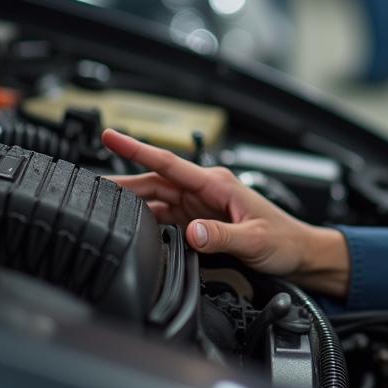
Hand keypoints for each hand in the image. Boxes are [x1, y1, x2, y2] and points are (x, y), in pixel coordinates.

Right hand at [102, 128, 346, 288]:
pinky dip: (146, 221)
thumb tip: (193, 233)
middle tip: (89, 188)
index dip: (138, 149)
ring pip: (156, 199)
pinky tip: (131, 227)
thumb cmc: (283, 240)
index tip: (111, 135)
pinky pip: (165, 217)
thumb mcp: (255, 240)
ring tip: (101, 207)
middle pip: (155, 181)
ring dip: (131, 203)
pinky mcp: (198, 223)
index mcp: (217, 184)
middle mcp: (205, 190)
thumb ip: (222, 237)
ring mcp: (200, 206)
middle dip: (122, 182)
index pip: (169, 163)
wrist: (298, 253)